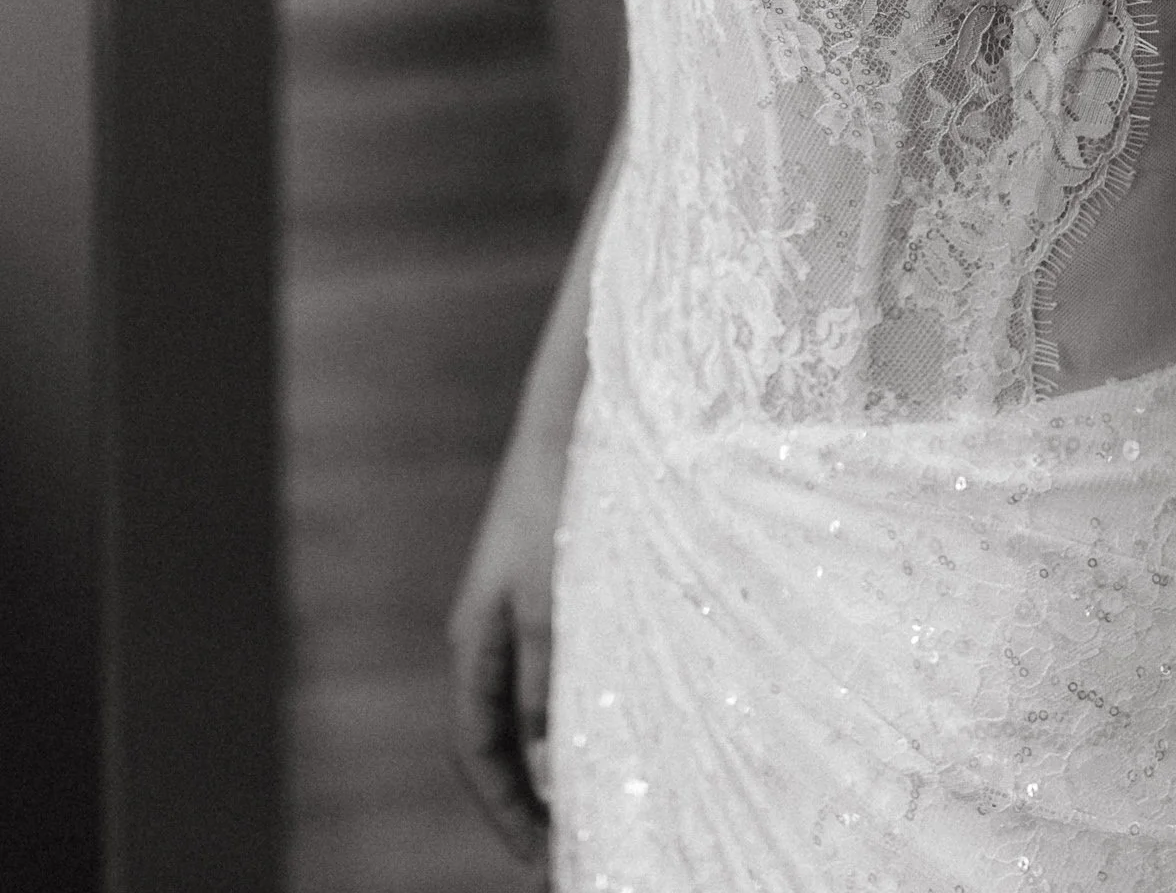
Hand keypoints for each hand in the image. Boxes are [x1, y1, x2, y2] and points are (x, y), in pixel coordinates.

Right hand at [448, 422, 568, 860]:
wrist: (570, 421)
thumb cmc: (559, 504)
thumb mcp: (554, 599)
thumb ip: (547, 678)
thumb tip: (545, 759)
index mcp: (475, 640)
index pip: (477, 749)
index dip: (505, 809)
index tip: (539, 859)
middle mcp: (487, 633)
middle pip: (495, 738)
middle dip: (525, 797)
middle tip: (565, 850)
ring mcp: (514, 613)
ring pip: (524, 709)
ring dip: (550, 759)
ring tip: (591, 804)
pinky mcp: (546, 593)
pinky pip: (548, 674)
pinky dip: (566, 714)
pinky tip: (605, 727)